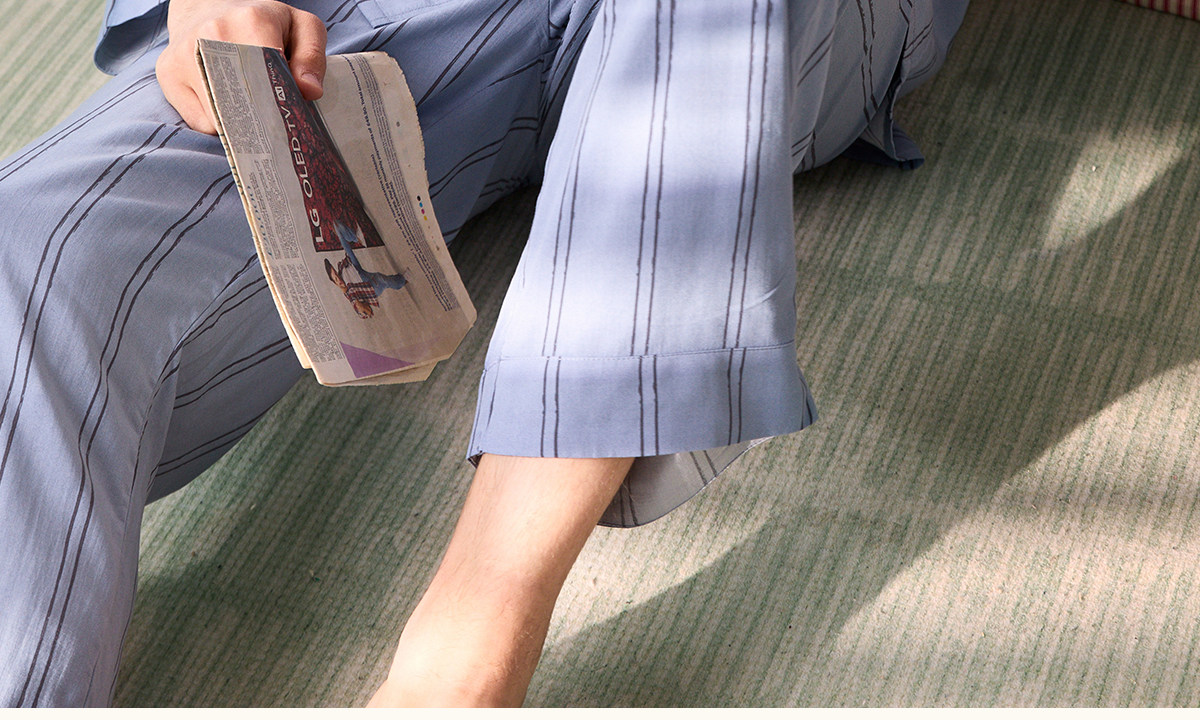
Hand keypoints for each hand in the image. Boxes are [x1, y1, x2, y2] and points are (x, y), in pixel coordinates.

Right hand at [155, 0, 327, 133]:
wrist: (207, 7)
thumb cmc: (261, 22)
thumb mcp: (299, 27)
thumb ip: (312, 57)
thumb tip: (309, 91)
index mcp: (251, 21)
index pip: (272, 82)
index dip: (285, 111)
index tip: (293, 127)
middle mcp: (213, 36)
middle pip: (245, 107)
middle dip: (265, 125)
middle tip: (276, 129)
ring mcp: (185, 55)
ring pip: (220, 120)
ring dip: (241, 126)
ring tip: (252, 110)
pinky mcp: (167, 74)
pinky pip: (201, 122)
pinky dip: (218, 124)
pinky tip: (226, 104)